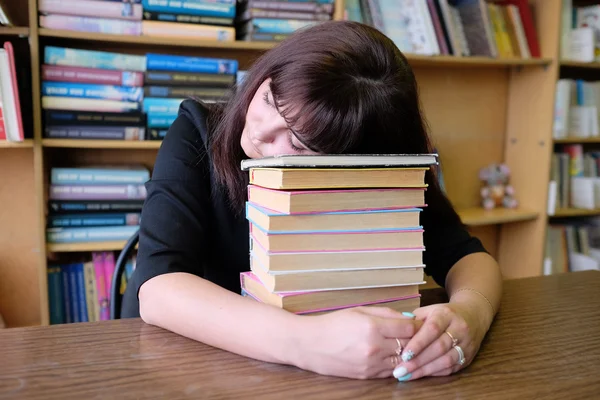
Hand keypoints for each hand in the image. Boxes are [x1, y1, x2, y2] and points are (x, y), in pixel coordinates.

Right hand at [296, 306, 422, 379]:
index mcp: (372, 327)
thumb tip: (408, 319)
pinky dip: (395, 364)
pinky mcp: (367, 376)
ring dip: (406, 354)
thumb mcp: (359, 310)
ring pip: (402, 361)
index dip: (417, 325)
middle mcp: (374, 347)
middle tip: (417, 335)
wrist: (309, 345)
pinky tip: (391, 356)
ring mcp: (371, 364)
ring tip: (405, 346)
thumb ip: (386, 313)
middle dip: (415, 339)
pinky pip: (390, 371)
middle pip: (409, 345)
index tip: (420, 323)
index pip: (409, 328)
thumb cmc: (333, 324)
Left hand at [391, 302, 487, 380]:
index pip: (432, 329)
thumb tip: (396, 336)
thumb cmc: (443, 314)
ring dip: (425, 370)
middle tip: (400, 370)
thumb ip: (413, 322)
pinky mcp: (469, 356)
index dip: (418, 343)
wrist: (473, 315)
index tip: (404, 355)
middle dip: (418, 361)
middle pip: (439, 347)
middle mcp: (459, 328)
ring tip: (408, 375)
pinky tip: (420, 375)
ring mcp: (466, 344)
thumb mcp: (428, 311)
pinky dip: (435, 373)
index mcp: (446, 314)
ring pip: (447, 360)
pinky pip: (452, 368)